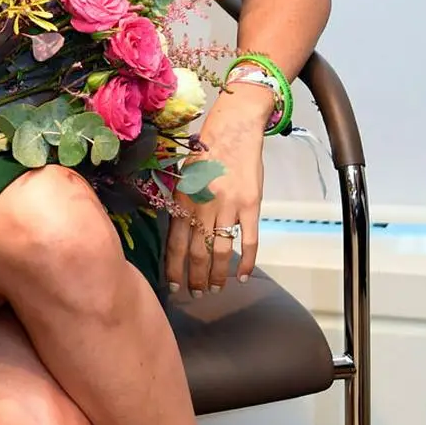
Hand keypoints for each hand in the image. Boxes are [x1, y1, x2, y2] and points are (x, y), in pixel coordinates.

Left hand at [165, 86, 269, 294]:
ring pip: (221, 251)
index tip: (173, 286)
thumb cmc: (206, 153)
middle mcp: (203, 207)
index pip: (175, 244)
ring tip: (215, 289)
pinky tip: (243, 276)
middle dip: (196, 279)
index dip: (174, 269)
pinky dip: (247, 261)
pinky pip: (249, 240)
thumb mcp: (184, 178)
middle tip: (196, 294)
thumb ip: (181, 206)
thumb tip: (176, 236)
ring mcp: (228, 207)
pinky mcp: (251, 205)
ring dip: (218, 275)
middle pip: (197, 253)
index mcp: (183, 201)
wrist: (233, 130)